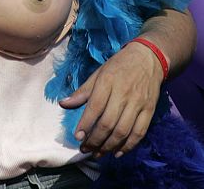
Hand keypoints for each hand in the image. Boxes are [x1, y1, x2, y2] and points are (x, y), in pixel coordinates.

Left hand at [59, 41, 164, 157]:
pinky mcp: (149, 110)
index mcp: (108, 81)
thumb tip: (63, 104)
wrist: (148, 58)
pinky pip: (139, 133)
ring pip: (123, 131)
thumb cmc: (119, 65)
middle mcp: (123, 93)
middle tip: (86, 149)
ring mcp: (138, 103)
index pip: (95, 107)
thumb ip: (83, 91)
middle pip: (108, 123)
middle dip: (95, 140)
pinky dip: (128, 146)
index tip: (78, 137)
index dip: (85, 124)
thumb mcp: (99, 73)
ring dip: (109, 146)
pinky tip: (117, 152)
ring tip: (98, 153)